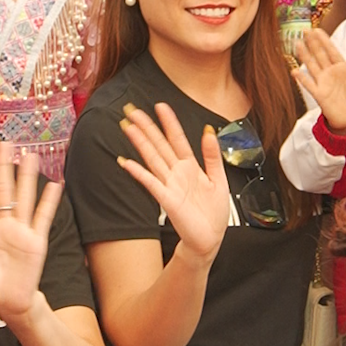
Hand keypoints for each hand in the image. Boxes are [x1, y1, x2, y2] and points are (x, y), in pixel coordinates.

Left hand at [0, 143, 59, 323]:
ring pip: (24, 198)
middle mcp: (3, 224)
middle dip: (4, 167)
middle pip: (4, 190)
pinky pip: (43, 217)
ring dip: (27, 178)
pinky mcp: (36, 241)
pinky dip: (49, 202)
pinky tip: (55, 185)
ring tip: (29, 156)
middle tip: (5, 144)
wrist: (9, 304)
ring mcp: (21, 231)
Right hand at [115, 102, 231, 262]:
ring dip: (140, 143)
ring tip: (127, 127)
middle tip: (132, 110)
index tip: (161, 106)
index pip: (177, 139)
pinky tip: (126, 162)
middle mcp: (177, 173)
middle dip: (147, 127)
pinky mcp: (167, 200)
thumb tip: (209, 131)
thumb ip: (213, 156)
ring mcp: (170, 185)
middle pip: (159, 145)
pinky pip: (150, 183)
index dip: (169, 122)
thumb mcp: (219, 179)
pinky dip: (138, 172)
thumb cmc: (213, 213)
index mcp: (191, 167)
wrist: (210, 239)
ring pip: (152, 158)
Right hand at [291, 29, 345, 134]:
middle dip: (312, 43)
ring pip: (312, 66)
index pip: (331, 51)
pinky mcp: (319, 94)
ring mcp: (323, 83)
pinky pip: (309, 84)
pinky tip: (295, 71)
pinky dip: (301, 78)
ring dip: (304, 55)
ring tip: (297, 44)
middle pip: (319, 55)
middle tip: (305, 31)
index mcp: (341, 68)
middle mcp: (330, 73)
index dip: (324, 40)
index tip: (317, 30)